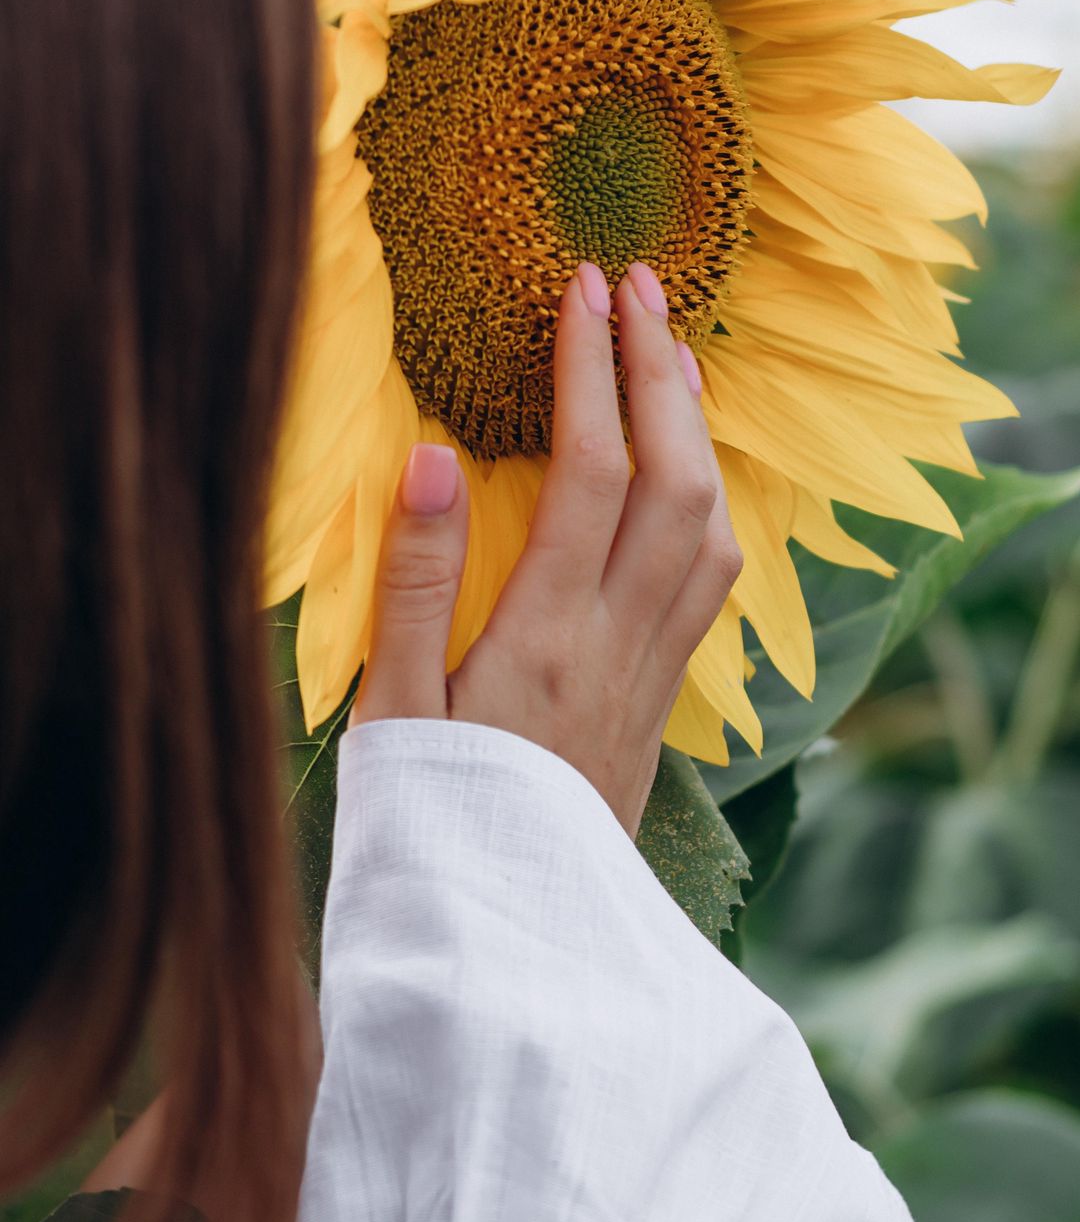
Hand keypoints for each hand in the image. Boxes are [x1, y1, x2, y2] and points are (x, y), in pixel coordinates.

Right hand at [350, 261, 742, 834]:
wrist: (503, 935)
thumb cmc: (430, 817)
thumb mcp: (392, 707)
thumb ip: (412, 585)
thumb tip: (432, 459)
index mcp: (543, 640)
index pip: (592, 475)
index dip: (592, 371)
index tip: (582, 289)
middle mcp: (617, 647)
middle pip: (678, 485)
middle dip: (664, 373)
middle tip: (642, 286)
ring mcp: (650, 674)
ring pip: (713, 531)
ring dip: (701, 433)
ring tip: (673, 358)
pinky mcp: (661, 698)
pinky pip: (712, 582)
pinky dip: (711, 503)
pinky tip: (688, 472)